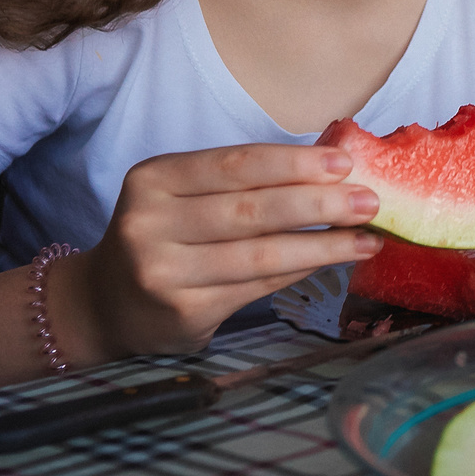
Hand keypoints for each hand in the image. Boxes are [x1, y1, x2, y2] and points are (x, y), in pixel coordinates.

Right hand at [61, 144, 383, 359]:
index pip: (234, 164)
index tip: (344, 163)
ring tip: (366, 238)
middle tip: (370, 201)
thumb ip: (240, 180)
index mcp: (152, 179)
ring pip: (259, 254)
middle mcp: (150, 224)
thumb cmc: (161, 235)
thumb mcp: (179, 195)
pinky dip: (300, 270)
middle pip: (251, 210)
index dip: (293, 163)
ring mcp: (163, 273)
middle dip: (319, 203)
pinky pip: (256, 286)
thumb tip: (330, 165)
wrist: (104, 304)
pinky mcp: (183, 313)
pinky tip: (333, 260)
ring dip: (322, 245)